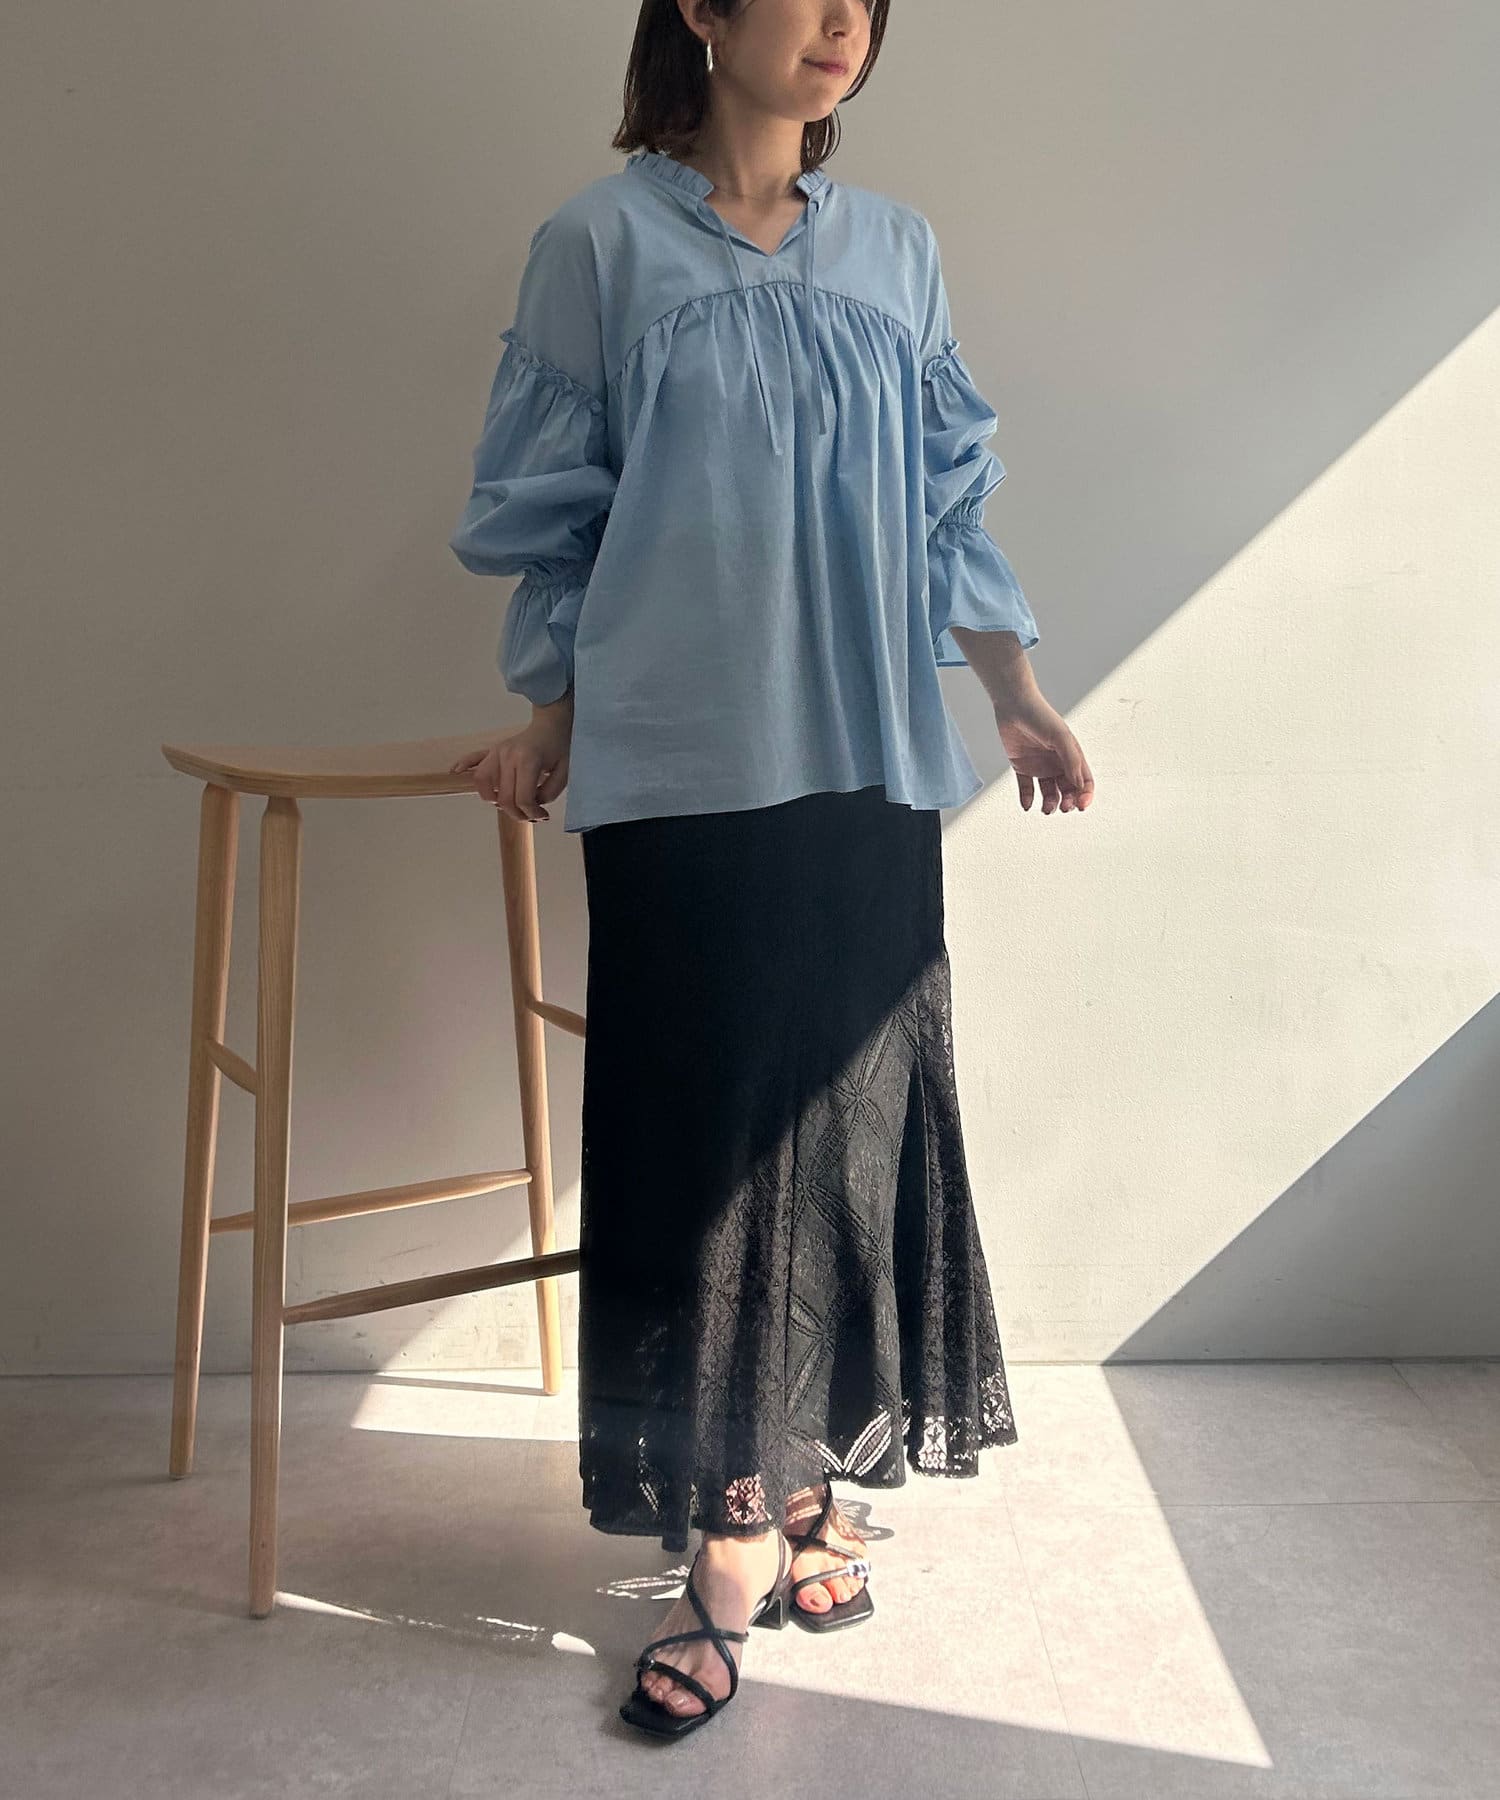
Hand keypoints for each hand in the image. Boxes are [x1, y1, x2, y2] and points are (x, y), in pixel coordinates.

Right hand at [449, 714, 570, 822]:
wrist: (551, 724)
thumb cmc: (559, 747)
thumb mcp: (564, 773)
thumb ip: (549, 793)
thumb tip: (530, 807)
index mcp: (528, 760)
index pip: (522, 798)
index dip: (531, 814)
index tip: (541, 816)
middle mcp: (508, 756)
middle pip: (503, 797)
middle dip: (517, 813)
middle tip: (530, 816)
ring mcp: (497, 752)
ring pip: (483, 783)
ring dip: (494, 800)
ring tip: (508, 804)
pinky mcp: (492, 750)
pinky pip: (473, 758)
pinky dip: (464, 765)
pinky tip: (455, 771)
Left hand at [992, 690, 1094, 813]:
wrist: (1013, 704)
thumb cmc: (1040, 716)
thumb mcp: (1060, 738)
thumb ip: (1071, 761)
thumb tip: (1079, 785)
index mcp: (1072, 755)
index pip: (1083, 781)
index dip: (1085, 794)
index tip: (1081, 805)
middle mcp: (1057, 762)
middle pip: (1067, 790)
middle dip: (1068, 802)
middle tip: (1064, 808)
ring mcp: (1040, 765)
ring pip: (1048, 792)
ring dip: (1050, 803)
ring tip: (1046, 809)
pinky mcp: (1022, 766)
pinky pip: (1026, 788)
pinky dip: (1027, 799)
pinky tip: (1028, 805)